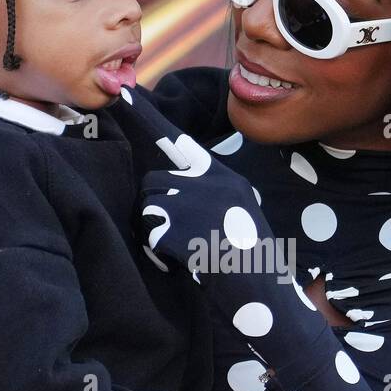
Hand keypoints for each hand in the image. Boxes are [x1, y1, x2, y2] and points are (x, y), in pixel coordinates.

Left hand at [101, 85, 273, 271]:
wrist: (265, 295)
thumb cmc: (249, 260)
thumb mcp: (238, 212)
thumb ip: (208, 193)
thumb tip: (165, 190)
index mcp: (224, 177)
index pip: (180, 143)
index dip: (149, 119)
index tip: (125, 95)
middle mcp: (209, 183)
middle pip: (154, 182)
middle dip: (156, 207)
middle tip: (178, 233)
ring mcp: (195, 205)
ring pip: (148, 207)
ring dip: (157, 230)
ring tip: (187, 247)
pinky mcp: (181, 229)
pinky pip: (152, 234)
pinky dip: (162, 252)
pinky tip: (188, 261)